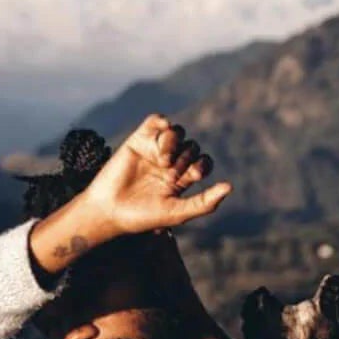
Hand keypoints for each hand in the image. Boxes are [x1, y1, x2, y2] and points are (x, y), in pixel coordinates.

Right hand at [82, 114, 231, 237]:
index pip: (203, 162)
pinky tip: (163, 131)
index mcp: (181, 179)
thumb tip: (230, 186)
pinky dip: (163, 122)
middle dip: (185, 159)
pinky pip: (156, 121)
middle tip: (169, 175)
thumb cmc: (142, 216)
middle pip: (192, 146)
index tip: (191, 176)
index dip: (202, 165)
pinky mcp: (138, 140)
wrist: (108, 211)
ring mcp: (154, 150)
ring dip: (174, 144)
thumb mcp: (177, 212)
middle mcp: (170, 162)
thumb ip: (204, 202)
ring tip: (162, 161)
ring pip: (177, 133)